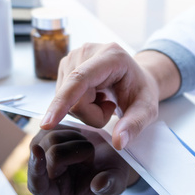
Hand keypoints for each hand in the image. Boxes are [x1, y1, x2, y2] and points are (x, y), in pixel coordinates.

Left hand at [28, 124, 138, 194]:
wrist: (111, 155)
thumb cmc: (111, 173)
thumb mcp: (116, 182)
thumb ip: (109, 186)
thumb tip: (98, 185)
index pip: (38, 186)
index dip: (37, 169)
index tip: (37, 150)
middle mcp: (43, 179)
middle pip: (50, 154)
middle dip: (76, 151)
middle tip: (91, 158)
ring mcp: (41, 157)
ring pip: (50, 137)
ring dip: (75, 139)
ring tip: (87, 150)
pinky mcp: (42, 140)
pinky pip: (50, 126)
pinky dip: (70, 130)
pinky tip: (79, 139)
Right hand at [41, 43, 177, 149]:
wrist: (136, 78)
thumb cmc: (141, 92)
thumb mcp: (147, 110)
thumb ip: (135, 125)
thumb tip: (119, 142)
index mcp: (110, 56)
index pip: (79, 80)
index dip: (62, 102)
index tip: (47, 123)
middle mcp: (87, 51)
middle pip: (73, 97)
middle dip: (90, 114)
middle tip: (110, 108)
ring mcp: (72, 57)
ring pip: (65, 99)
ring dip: (85, 110)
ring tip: (104, 100)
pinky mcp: (65, 66)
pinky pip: (63, 98)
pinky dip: (79, 105)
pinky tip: (94, 96)